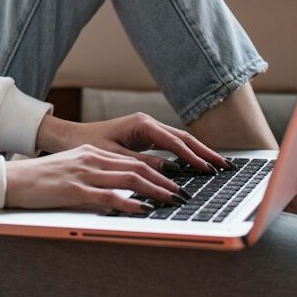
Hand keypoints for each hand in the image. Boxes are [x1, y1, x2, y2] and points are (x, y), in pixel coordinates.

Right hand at [5, 134, 195, 215]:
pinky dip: (129, 203)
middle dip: (164, 181)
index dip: (158, 171)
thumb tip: (121, 191)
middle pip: (136, 168)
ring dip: (155, 191)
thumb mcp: (71, 171)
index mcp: (91, 153)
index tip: (175, 183)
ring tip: (173, 201)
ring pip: (128, 179)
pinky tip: (143, 210)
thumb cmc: (40, 180)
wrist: (12, 180)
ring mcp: (83, 173)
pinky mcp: (74, 190)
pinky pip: (108, 196)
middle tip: (184, 194)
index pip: (132, 161)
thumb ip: (95, 176)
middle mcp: (91, 159)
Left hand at [36, 111, 230, 173]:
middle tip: (226, 167)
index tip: (209, 170)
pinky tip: (198, 165)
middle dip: (205, 152)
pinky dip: (186, 154)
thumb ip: (142, 164)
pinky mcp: (145, 136)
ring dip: (199, 153)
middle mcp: (147, 123)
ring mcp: (147, 128)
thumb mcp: (115, 158)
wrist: (70, 137)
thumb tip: (171, 173)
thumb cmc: (88, 145)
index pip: (175, 142)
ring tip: (219, 166)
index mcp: (141, 124)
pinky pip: (171, 145)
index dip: (193, 157)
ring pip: (180, 141)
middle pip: (183, 138)